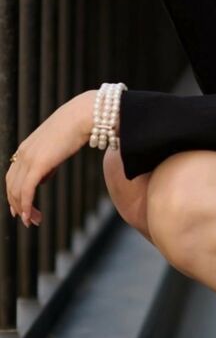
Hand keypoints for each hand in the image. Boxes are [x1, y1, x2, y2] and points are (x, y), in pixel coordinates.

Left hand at [5, 90, 96, 227]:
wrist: (82, 115)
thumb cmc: (76, 127)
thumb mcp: (57, 146)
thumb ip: (47, 162)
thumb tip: (42, 177)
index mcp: (25, 148)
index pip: (12, 176)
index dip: (13, 194)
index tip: (18, 209)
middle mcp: (23, 153)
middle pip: (11, 186)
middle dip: (17, 205)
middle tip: (27, 220)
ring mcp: (28, 158)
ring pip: (17, 191)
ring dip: (23, 209)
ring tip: (32, 221)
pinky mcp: (38, 164)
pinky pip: (27, 190)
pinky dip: (26, 206)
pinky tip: (30, 216)